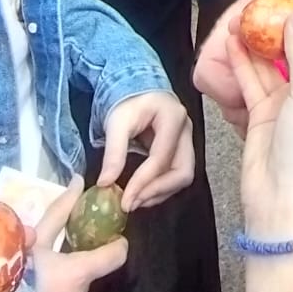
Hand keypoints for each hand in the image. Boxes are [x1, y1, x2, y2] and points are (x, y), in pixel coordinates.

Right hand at [27, 181, 126, 291]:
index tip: (110, 240)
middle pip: (80, 282)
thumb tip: (77, 181)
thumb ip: (58, 213)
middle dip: (66, 275)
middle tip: (42, 272)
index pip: (116, 256)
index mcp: (77, 274)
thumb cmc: (12, 277)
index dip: (115, 245)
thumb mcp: (30, 241)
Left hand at [99, 89, 194, 211]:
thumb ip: (113, 153)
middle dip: (157, 191)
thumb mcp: (116, 122)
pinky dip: (160, 188)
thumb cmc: (127, 101)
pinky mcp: (181, 149)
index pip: (161, 158)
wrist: (136, 88)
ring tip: (134, 201)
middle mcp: (186, 130)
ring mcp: (186, 140)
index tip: (125, 201)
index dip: (143, 182)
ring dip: (159, 193)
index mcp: (173, 117)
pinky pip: (176, 174)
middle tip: (132, 203)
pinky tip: (141, 193)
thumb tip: (105, 184)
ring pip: (182, 176)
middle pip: (183, 171)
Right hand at [229, 5, 292, 242]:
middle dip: (282, 29)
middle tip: (265, 6)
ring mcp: (284, 104)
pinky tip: (232, 45)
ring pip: (270, 64)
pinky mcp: (261, 114)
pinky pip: (251, 81)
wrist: (276, 198)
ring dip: (258, 43)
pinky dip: (242, 63)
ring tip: (242, 19)